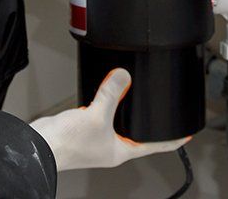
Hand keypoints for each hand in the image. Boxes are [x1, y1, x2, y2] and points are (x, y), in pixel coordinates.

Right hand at [29, 68, 190, 171]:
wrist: (40, 145)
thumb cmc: (67, 145)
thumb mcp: (97, 115)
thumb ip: (111, 93)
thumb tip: (123, 76)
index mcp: (121, 151)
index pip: (156, 146)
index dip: (173, 139)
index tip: (187, 133)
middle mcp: (111, 147)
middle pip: (139, 133)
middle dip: (150, 122)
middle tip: (164, 109)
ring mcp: (98, 139)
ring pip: (120, 123)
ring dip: (127, 111)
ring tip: (137, 98)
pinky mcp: (85, 129)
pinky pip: (103, 115)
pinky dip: (108, 104)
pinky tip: (106, 95)